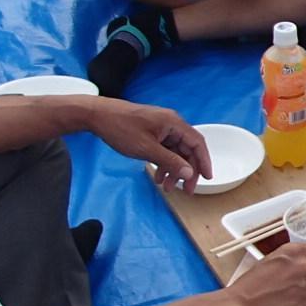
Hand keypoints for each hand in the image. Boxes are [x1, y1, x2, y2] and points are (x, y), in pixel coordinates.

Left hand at [88, 99, 212, 188]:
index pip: (197, 143)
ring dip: (173, 169)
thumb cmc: (121, 128)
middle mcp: (170, 124)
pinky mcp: (151, 131)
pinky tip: (158, 175)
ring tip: (167, 187)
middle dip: (187, 170)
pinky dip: (163, 163)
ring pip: (175, 151)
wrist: (97, 115)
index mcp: (174, 123)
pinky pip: (164, 149)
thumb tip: (190, 173)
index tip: (207, 178)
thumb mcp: (147, 149)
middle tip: (186, 189)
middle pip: (187, 149)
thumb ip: (170, 161)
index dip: (204, 161)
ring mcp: (160, 127)